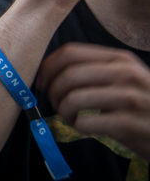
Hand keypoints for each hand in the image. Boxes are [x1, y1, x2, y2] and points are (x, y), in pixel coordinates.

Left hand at [36, 43, 149, 160]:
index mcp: (120, 59)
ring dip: (63, 111)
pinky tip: (86, 127)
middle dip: (52, 92)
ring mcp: (131, 99)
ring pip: (73, 99)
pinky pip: (86, 123)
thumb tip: (49, 72)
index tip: (41, 83)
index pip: (70, 52)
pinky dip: (77, 126)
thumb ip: (94, 71)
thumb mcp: (124, 79)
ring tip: (71, 117)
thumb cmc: (141, 106)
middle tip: (55, 103)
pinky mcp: (132, 125)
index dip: (47, 67)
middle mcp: (126, 74)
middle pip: (68, 75)